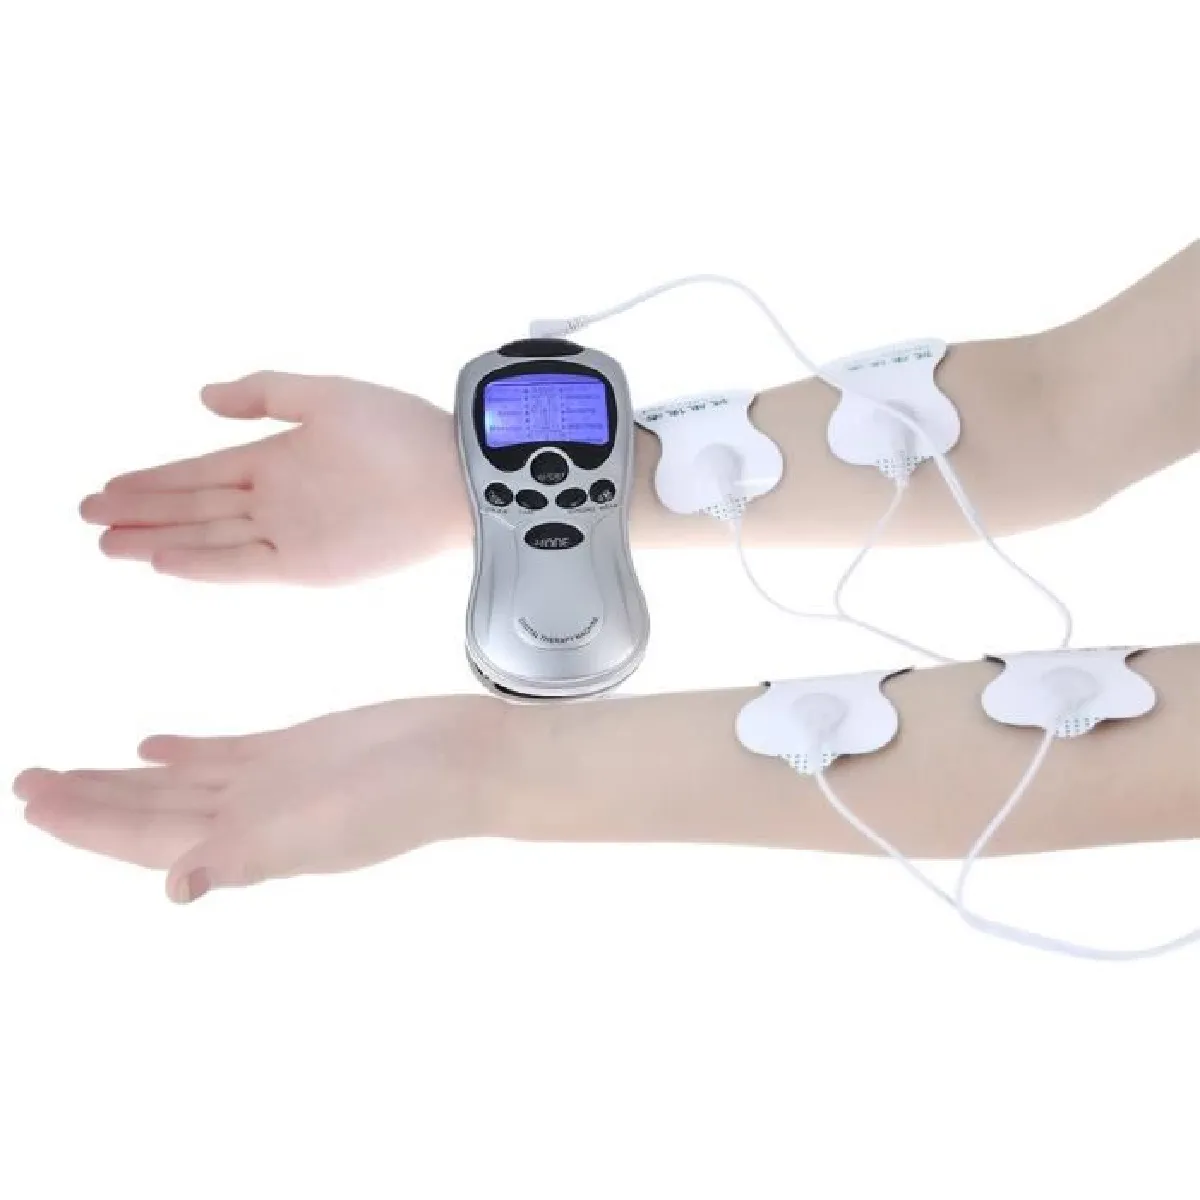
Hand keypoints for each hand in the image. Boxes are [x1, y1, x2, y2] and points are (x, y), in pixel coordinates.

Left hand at [13, 694, 508, 901]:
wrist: (459, 760)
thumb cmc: (400, 800)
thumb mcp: (321, 831)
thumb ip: (247, 856)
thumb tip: (175, 889)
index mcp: (249, 840)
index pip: (148, 835)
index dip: (90, 824)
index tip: (35, 806)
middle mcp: (249, 815)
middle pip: (150, 811)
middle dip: (88, 801)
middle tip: (28, 783)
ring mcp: (270, 782)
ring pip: (177, 783)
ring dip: (122, 779)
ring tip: (69, 771)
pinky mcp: (294, 749)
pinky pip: (222, 754)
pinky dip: (182, 754)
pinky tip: (152, 747)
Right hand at [80, 372, 470, 583]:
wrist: (455, 474)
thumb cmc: (400, 428)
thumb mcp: (325, 395)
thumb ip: (265, 394)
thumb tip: (202, 396)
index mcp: (279, 458)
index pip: (201, 472)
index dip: (153, 479)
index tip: (109, 484)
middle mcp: (277, 500)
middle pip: (194, 508)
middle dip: (141, 513)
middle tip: (87, 517)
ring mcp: (291, 534)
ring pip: (208, 539)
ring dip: (158, 541)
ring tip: (107, 544)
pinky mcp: (311, 565)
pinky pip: (244, 566)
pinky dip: (203, 565)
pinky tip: (163, 562)